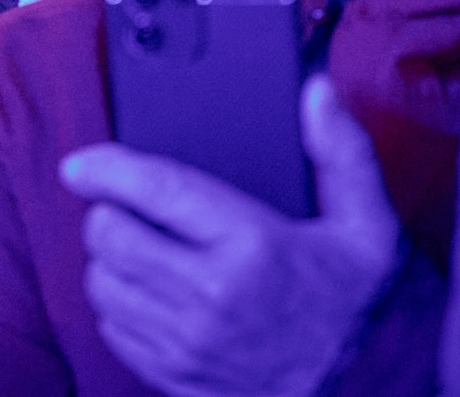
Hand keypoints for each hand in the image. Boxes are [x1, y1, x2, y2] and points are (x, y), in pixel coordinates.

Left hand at [60, 77, 396, 396]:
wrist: (379, 394)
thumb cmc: (369, 308)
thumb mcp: (371, 225)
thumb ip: (341, 152)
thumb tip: (318, 92)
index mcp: (255, 246)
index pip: (158, 191)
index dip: (108, 168)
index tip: (80, 162)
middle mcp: (214, 297)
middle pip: (112, 237)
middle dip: (106, 211)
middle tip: (124, 205)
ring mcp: (192, 344)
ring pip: (104, 286)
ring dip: (109, 260)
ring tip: (138, 246)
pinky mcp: (179, 380)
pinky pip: (115, 332)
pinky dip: (119, 306)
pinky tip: (149, 292)